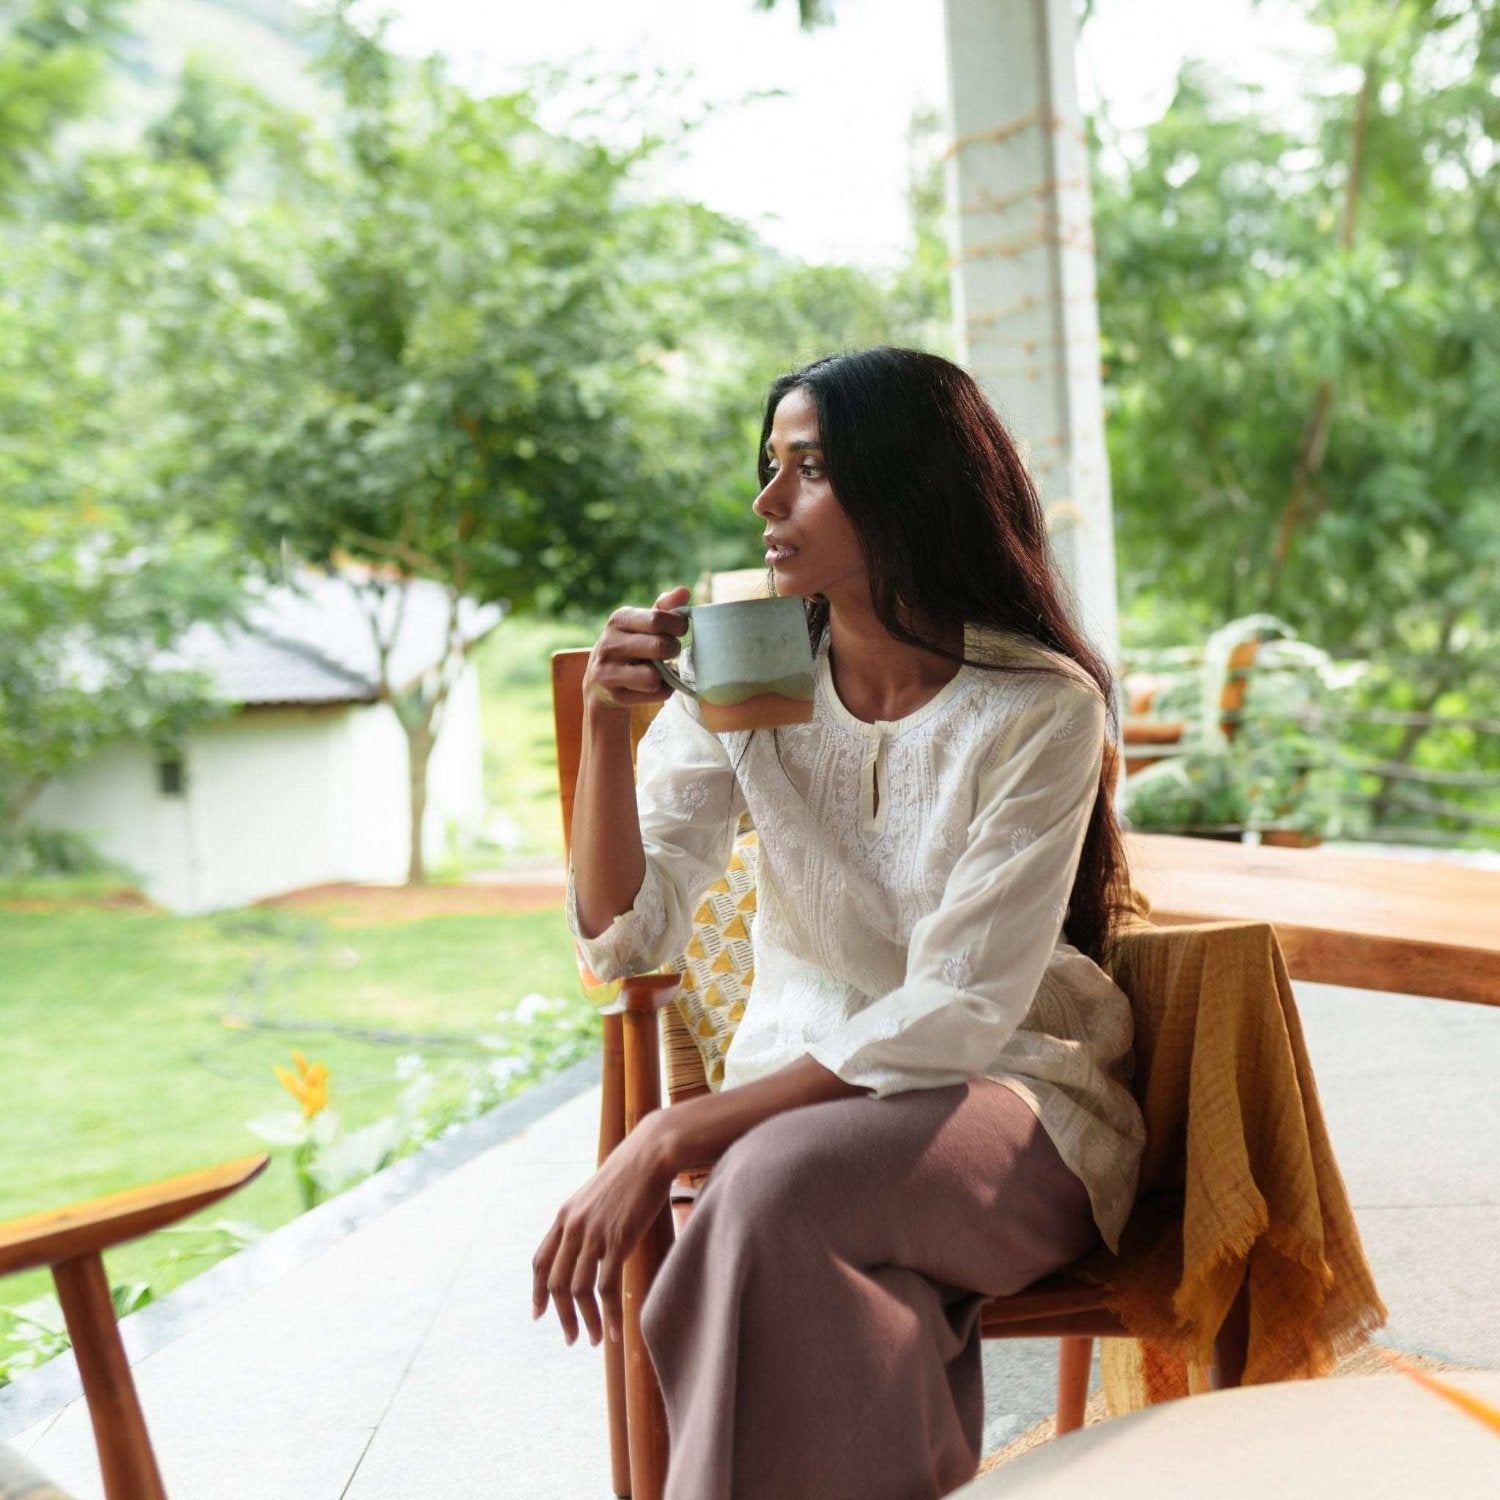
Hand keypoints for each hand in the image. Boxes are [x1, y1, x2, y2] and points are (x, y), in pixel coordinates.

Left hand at [531, 1113, 674, 1346]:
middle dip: (562, 1316)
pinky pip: (605, 1287)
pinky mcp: (617, 1240)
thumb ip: (588, 1217)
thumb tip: (591, 1241)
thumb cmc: (632, 1171)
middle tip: (571, 1338)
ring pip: (578, 1290)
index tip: (539, 1315)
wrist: (652, 1151)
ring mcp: (593, 1234)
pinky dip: (608, 1313)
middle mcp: (573, 1226)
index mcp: (566, 1215)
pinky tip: (617, 1330)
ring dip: (586, 1321)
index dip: (537, 1292)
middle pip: (555, 1282)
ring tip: (595, 1340)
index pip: (540, 1261)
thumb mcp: (599, 1194)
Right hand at [583, 586, 690, 712]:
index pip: (658, 619)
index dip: (678, 626)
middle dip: (673, 650)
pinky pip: (655, 693)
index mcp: (619, 619)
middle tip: (671, 651)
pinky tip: (652, 685)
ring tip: (659, 669)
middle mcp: (609, 643)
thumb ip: (664, 608)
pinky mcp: (615, 695)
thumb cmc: (631, 646)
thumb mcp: (642, 623)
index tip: (681, 630)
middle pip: (660, 647)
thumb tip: (684, 591)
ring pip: (653, 676)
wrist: (600, 682)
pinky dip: (661, 691)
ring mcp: (608, 671)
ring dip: (665, 674)